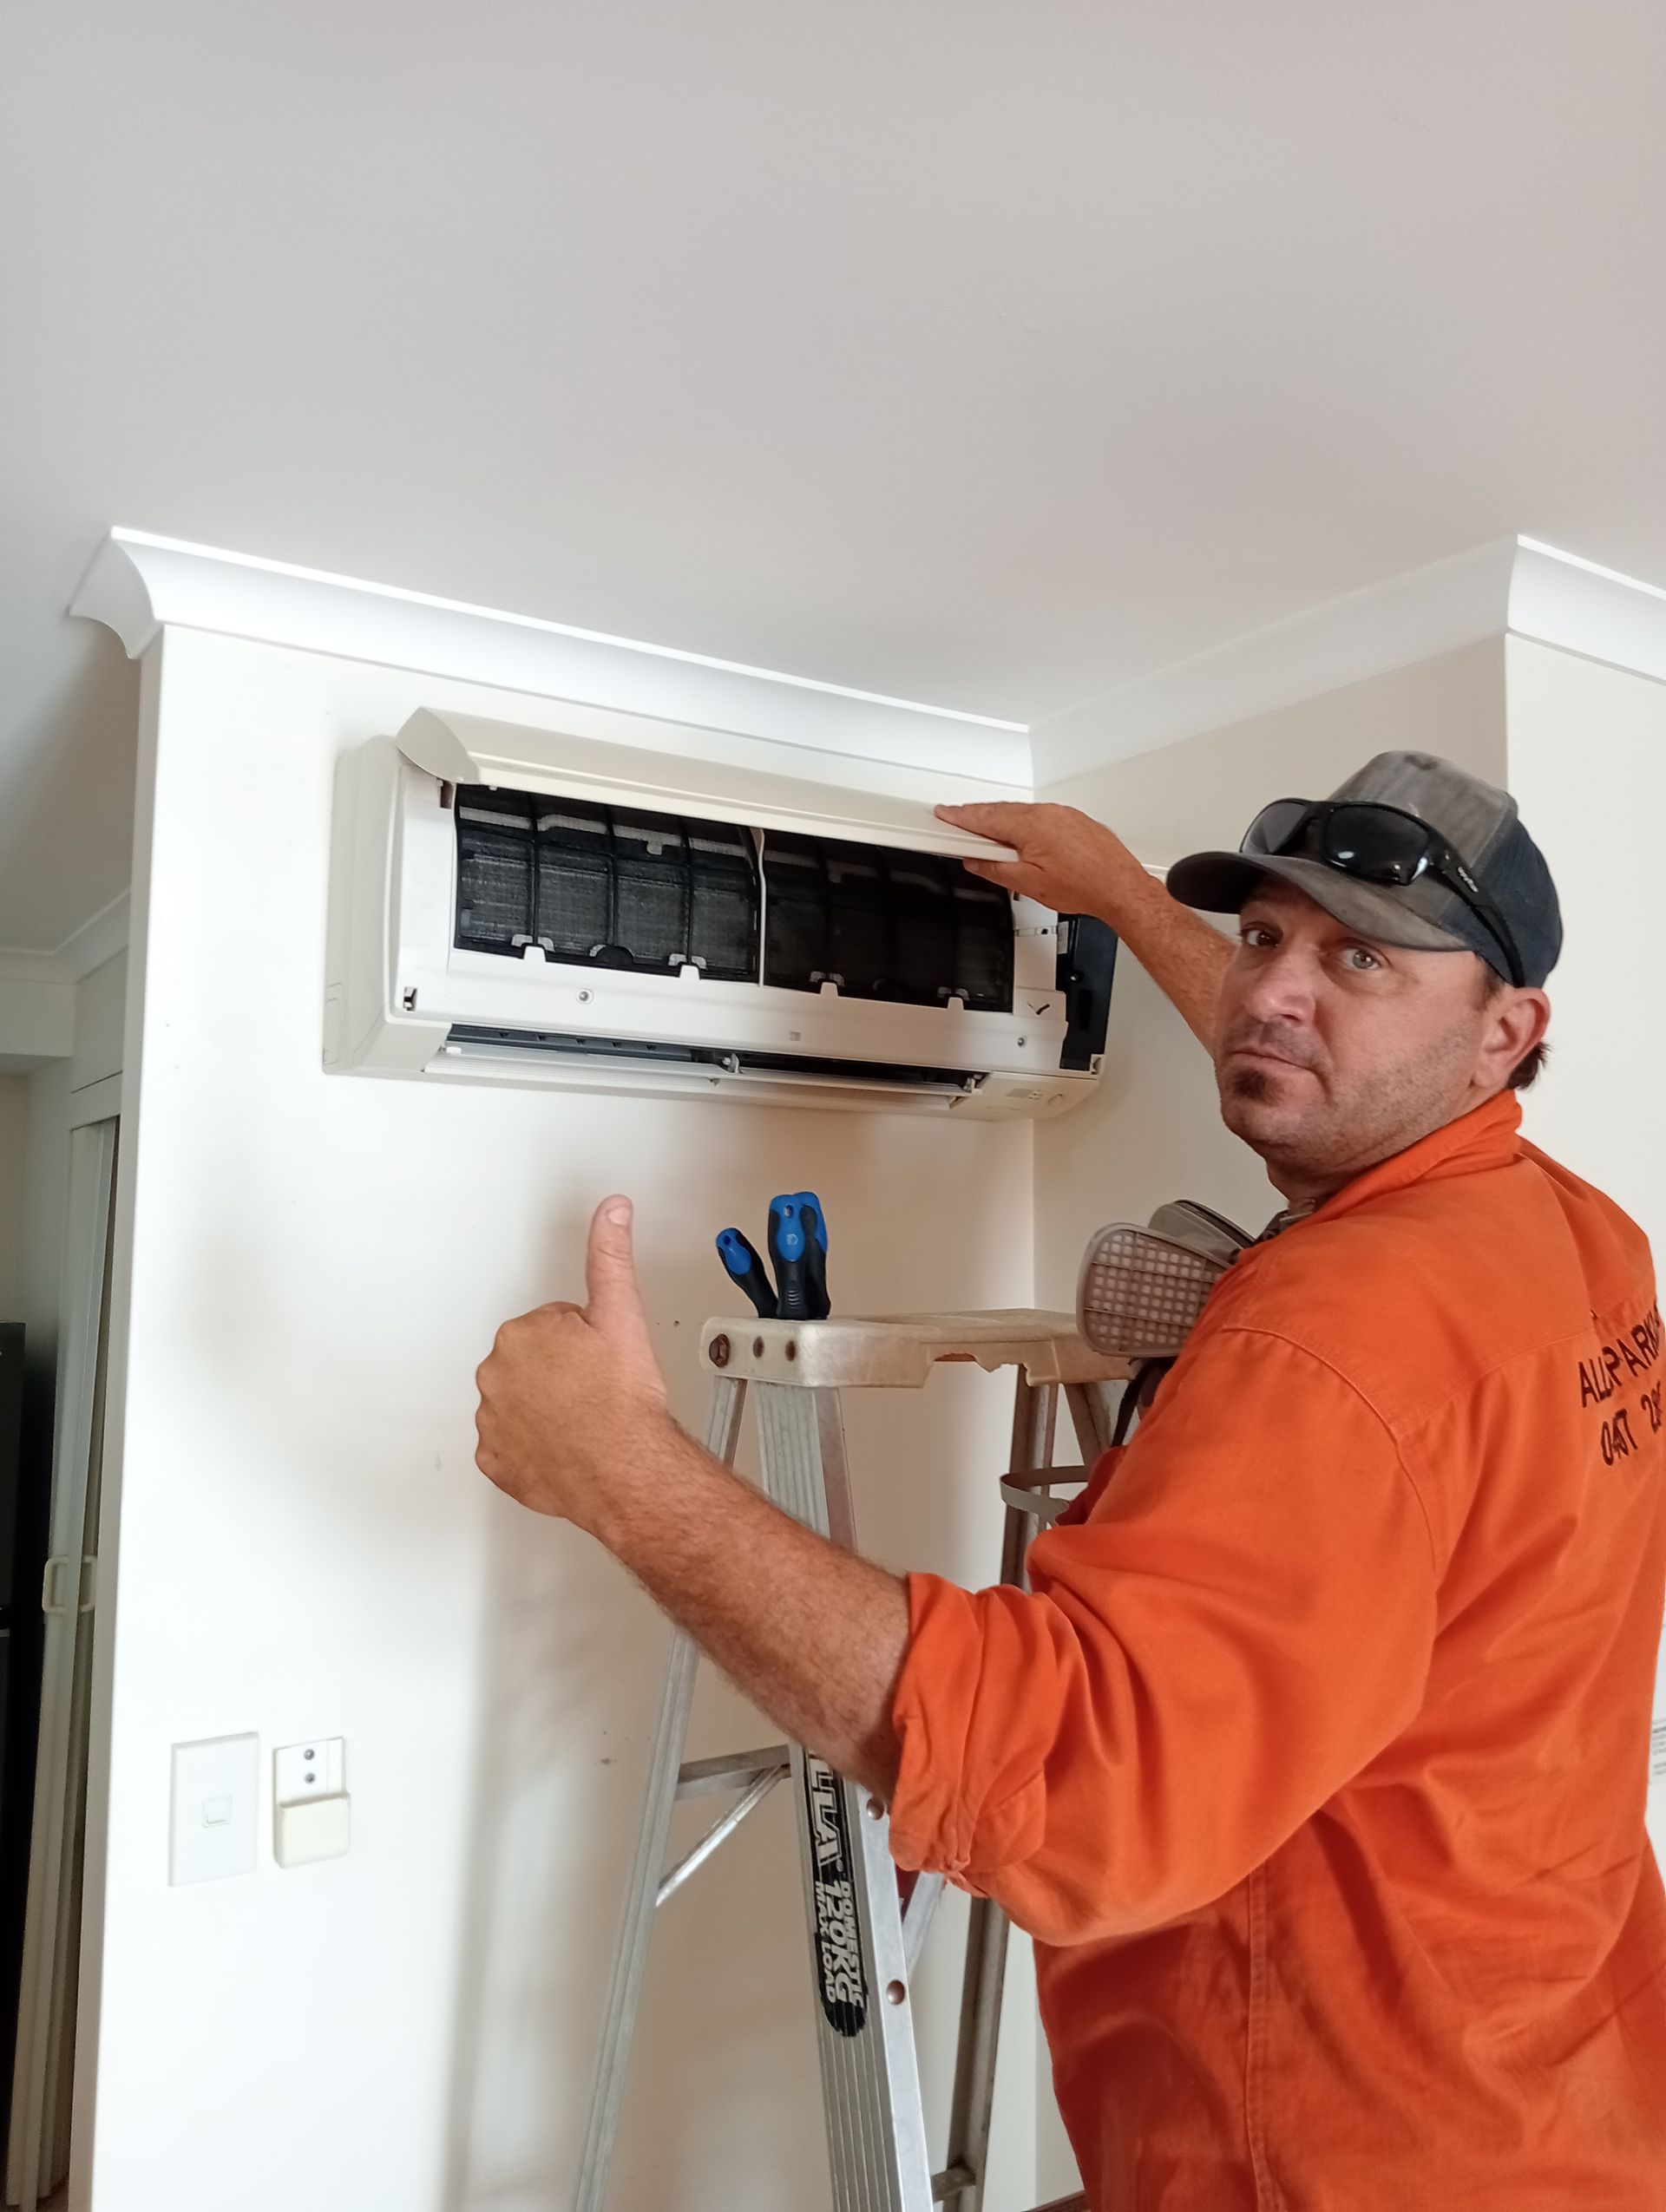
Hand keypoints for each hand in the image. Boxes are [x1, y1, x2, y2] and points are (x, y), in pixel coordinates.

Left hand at [475, 1196, 672, 1531]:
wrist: (625, 1467)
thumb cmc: (622, 1401)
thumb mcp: (622, 1312)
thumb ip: (611, 1254)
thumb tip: (611, 1211)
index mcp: (519, 1336)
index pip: (549, 1325)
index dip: (582, 1342)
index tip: (598, 1360)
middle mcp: (496, 1376)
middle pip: (530, 1364)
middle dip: (559, 1372)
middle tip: (594, 1389)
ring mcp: (493, 1422)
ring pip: (518, 1404)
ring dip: (544, 1410)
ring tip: (583, 1419)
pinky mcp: (496, 1462)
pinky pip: (509, 1447)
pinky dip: (532, 1448)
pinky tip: (563, 1446)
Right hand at [935, 800, 1131, 916]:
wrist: (1120, 887)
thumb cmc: (1084, 886)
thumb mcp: (1028, 885)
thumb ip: (996, 869)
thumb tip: (977, 861)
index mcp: (1030, 826)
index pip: (983, 818)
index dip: (959, 817)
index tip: (944, 814)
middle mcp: (1046, 813)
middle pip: (1000, 811)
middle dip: (976, 816)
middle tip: (957, 822)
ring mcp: (1062, 814)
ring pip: (1021, 812)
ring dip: (1000, 821)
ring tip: (986, 835)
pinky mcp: (1073, 819)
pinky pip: (1040, 815)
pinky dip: (1022, 822)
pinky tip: (1020, 837)